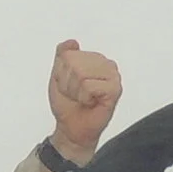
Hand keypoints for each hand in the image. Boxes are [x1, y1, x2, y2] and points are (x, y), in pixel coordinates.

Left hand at [48, 40, 122, 160]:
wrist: (72, 129)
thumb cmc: (68, 104)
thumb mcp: (58, 76)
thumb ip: (62, 56)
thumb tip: (72, 42)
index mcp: (93, 58)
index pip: (68, 54)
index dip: (61, 73)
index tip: (68, 86)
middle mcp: (105, 64)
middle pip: (74, 63)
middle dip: (68, 83)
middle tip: (76, 95)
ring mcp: (113, 76)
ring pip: (81, 73)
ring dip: (75, 91)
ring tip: (83, 98)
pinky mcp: (115, 89)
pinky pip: (89, 86)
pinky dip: (84, 98)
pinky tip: (91, 102)